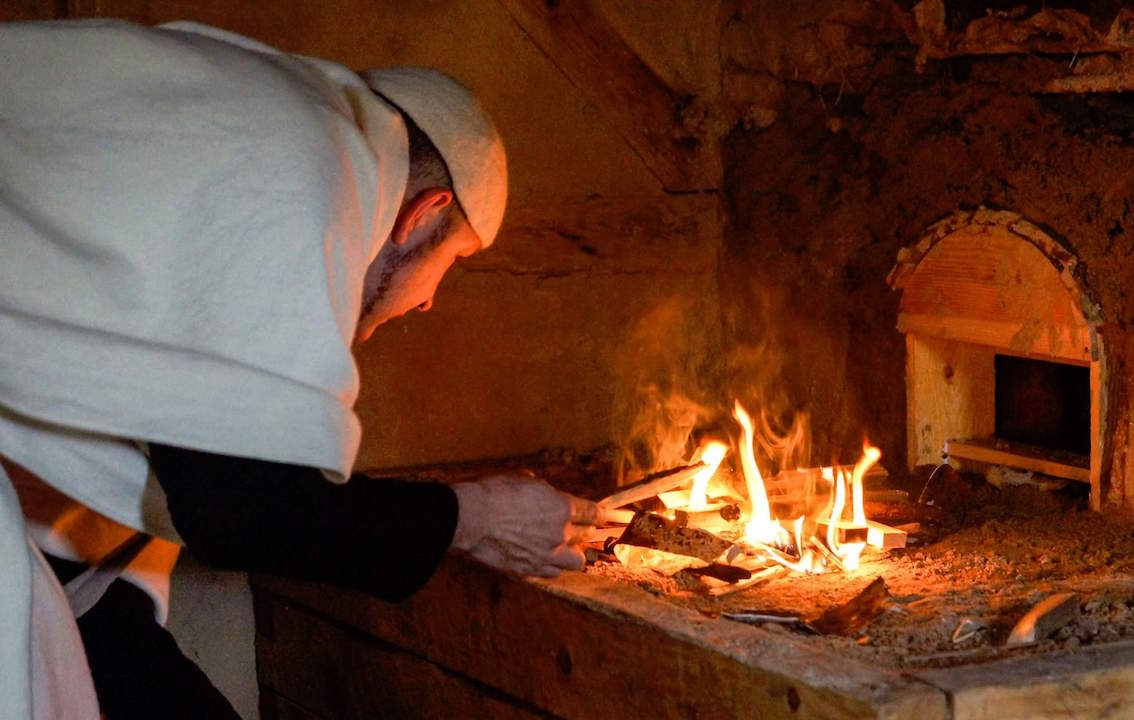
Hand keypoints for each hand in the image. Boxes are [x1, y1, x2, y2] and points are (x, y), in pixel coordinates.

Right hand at [450, 474, 600, 577]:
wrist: (471, 518)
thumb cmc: (495, 493)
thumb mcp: (523, 479)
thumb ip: (542, 489)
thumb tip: (544, 493)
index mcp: (562, 507)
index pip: (593, 512)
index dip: (601, 513)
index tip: (606, 515)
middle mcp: (560, 533)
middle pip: (586, 536)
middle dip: (584, 530)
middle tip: (580, 528)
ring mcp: (546, 555)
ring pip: (576, 561)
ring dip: (574, 553)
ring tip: (565, 549)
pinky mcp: (530, 570)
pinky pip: (552, 573)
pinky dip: (552, 566)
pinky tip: (546, 560)